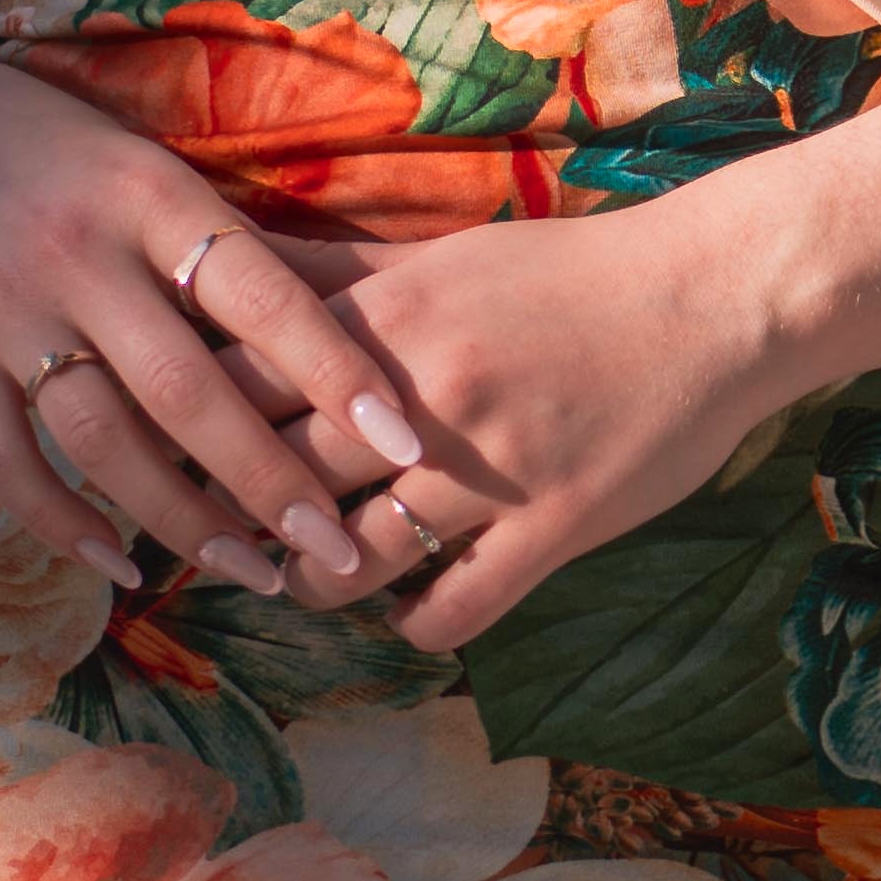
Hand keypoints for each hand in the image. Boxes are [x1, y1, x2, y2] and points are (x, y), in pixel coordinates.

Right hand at [0, 61, 424, 595]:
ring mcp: (6, 311)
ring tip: (259, 574)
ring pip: (104, 439)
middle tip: (338, 551)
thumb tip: (374, 309)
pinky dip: (66, 524)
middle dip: (269, 479)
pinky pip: (10, 462)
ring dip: (185, 520)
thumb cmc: (71, 160)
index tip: (406, 438)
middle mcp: (78, 253)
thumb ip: (238, 246)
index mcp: (150, 195)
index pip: (260, 291)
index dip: (335, 369)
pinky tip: (125, 567)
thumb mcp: (154, 170)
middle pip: (185, 386)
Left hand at [227, 208, 789, 651]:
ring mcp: (489, 471)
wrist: (714, 297)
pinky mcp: (552, 529)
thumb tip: (236, 264)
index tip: (165, 447)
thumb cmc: (574, 270)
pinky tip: (405, 615)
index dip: (187, 423)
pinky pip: (453, 610)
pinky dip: (415, 625)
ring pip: (350, 560)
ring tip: (299, 580)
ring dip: (310, 582)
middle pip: (277, 478)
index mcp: (389, 321)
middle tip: (208, 537)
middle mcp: (424, 398)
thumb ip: (338, 272)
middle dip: (232, 515)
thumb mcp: (444, 255)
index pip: (240, 382)